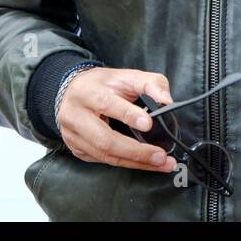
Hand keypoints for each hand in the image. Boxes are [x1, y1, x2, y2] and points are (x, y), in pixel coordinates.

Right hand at [56, 67, 178, 174]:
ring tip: (160, 164)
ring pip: (104, 155)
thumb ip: (150, 83)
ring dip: (135, 162)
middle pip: (104, 139)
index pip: (107, 104)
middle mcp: (75, 115)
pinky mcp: (76, 149)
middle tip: (160, 156)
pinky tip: (143, 163)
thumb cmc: (103, 85)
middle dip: (135, 151)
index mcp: (88, 92)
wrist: (74, 91)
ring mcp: (73, 135)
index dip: (128, 115)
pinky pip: (103, 160)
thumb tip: (167, 101)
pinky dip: (126, 163)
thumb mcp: (127, 76)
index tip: (148, 124)